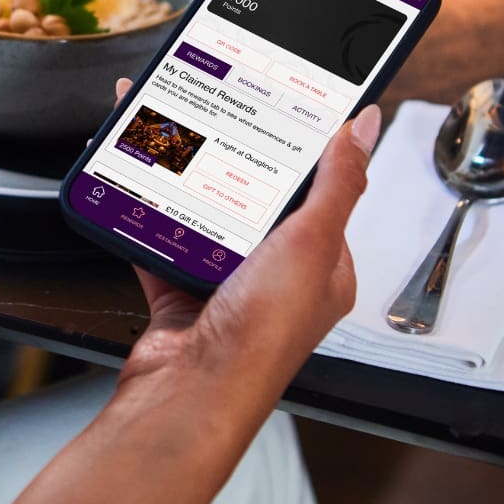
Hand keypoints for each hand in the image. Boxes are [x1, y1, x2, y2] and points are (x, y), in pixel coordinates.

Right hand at [0, 84, 378, 503]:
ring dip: (189, 182)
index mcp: (322, 266)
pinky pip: (163, 238)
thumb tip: (365, 129)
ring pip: (207, 214)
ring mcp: (227, 283)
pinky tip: (139, 183)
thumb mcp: (313, 244)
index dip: (303, 151)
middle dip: (234, 159)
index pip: (322, 193)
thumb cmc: (261, 340)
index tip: (284, 112)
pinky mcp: (181, 289)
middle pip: (257, 198)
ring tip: (176, 143)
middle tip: (219, 116)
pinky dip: (148, 212)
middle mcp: (276, 276)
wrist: (190, 391)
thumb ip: (338, 183)